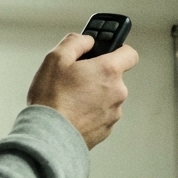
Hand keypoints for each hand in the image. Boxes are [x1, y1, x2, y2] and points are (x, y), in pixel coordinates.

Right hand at [27, 33, 138, 148]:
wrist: (48, 137)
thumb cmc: (51, 99)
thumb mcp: (55, 58)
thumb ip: (75, 42)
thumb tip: (87, 40)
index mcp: (109, 71)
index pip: (130, 54)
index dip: (119, 50)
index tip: (107, 52)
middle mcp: (117, 92)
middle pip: (114, 77)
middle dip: (97, 75)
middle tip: (76, 78)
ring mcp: (113, 113)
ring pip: (107, 97)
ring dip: (94, 95)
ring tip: (70, 99)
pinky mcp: (106, 130)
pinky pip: (101, 115)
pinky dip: (90, 113)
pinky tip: (72, 114)